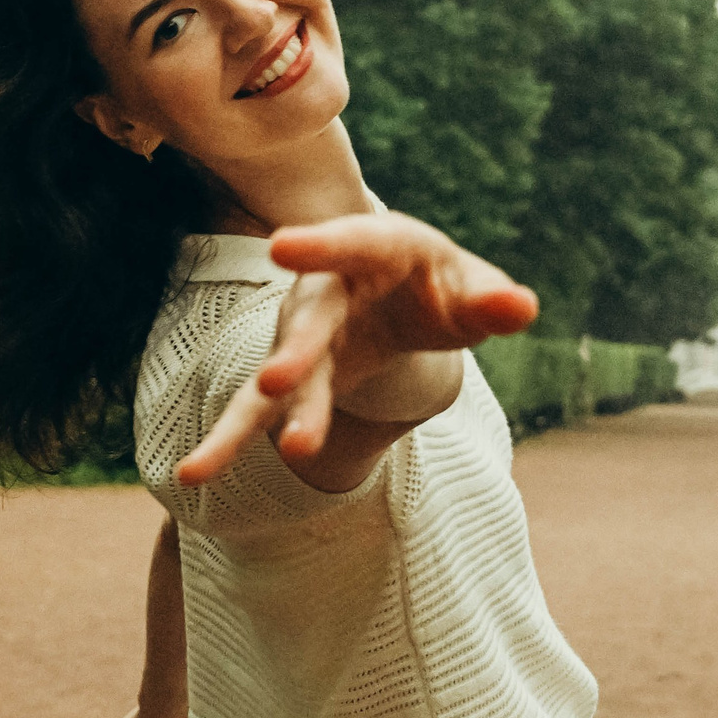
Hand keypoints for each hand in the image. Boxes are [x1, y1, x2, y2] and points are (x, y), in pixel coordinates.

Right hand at [175, 213, 536, 485]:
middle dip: (295, 351)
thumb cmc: (439, 286)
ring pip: (279, 375)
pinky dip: (228, 440)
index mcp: (377, 248)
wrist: (398, 295)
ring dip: (263, 413)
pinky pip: (258, 411)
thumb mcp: (470, 290)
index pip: (352, 244)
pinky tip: (193, 473)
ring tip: (221, 457)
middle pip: (311, 321)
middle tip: (278, 379)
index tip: (283, 246)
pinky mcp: (292, 377)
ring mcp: (304, 334)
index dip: (319, 245)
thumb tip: (524, 309)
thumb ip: (492, 301)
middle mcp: (327, 287)